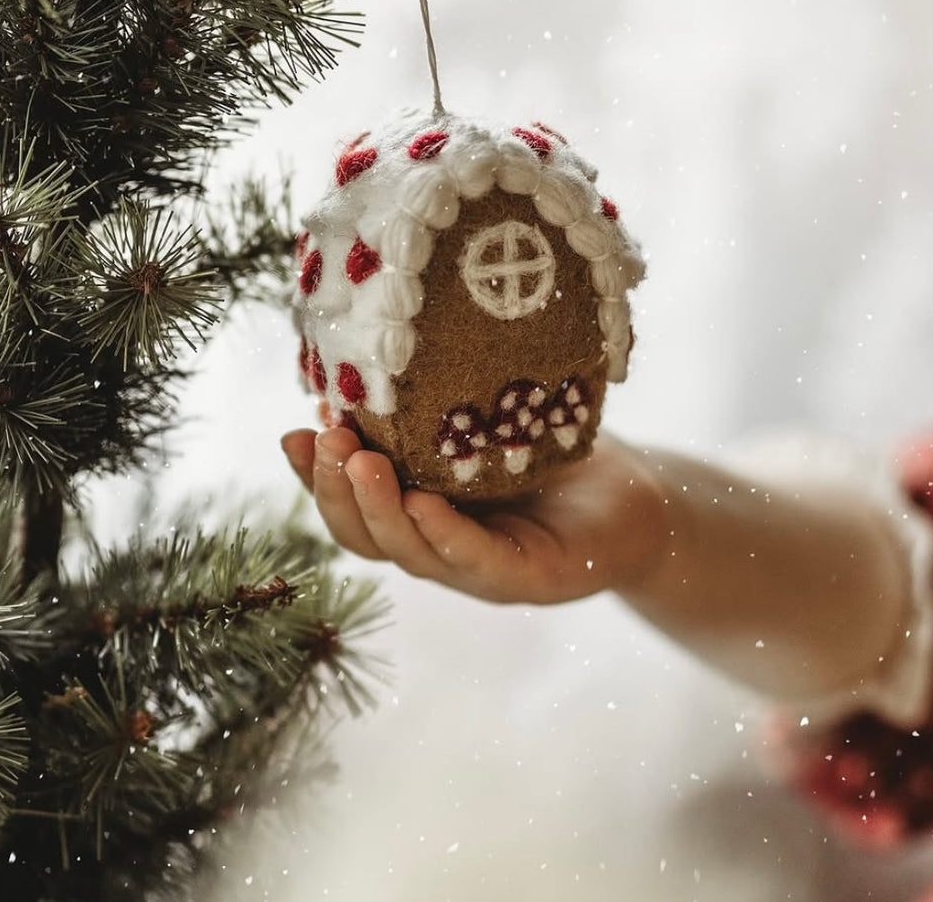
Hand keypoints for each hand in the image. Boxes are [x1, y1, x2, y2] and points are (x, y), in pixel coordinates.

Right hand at [279, 426, 671, 604]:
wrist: (640, 501)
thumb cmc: (557, 455)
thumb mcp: (486, 423)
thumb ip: (433, 407)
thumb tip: (377, 353)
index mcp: (421, 514)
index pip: (353, 506)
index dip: (314, 478)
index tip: (293, 433)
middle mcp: (441, 548)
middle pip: (368, 535)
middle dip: (334, 490)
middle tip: (324, 439)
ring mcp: (482, 571)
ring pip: (411, 552)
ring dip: (378, 510)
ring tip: (358, 464)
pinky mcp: (529, 579)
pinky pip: (477, 561)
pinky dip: (444, 534)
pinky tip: (422, 505)